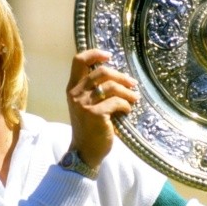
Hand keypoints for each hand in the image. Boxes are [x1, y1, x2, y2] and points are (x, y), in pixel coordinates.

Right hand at [66, 49, 139, 169]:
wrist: (85, 152)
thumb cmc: (89, 128)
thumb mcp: (85, 105)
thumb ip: (92, 90)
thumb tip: (118, 76)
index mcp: (72, 88)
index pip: (79, 60)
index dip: (95, 54)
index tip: (109, 56)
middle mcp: (75, 94)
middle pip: (101, 72)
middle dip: (121, 76)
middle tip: (132, 83)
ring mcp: (84, 104)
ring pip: (111, 86)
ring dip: (127, 92)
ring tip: (134, 98)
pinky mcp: (95, 114)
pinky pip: (116, 102)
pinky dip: (125, 105)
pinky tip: (127, 110)